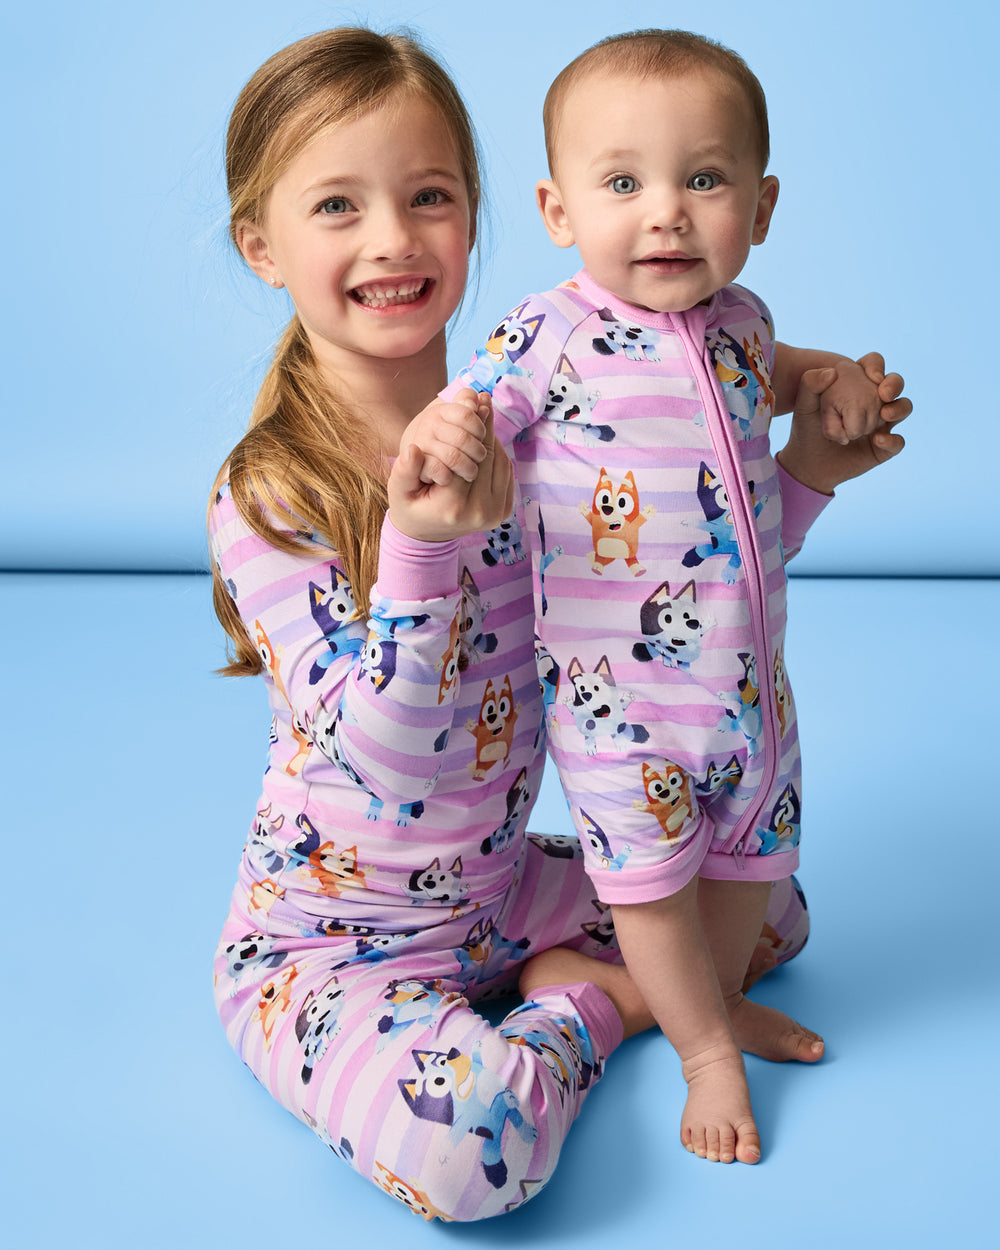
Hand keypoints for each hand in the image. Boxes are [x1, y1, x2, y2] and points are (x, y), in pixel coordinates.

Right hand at [388, 395, 513, 542]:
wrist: (427, 536)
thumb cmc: (410, 508)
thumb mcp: (398, 491)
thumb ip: (404, 471)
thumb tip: (413, 449)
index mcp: (454, 506)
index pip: (468, 457)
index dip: (472, 426)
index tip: (475, 401)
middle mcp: (480, 512)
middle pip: (488, 458)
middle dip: (486, 428)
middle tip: (485, 400)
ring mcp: (495, 514)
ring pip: (501, 463)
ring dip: (494, 438)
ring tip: (486, 416)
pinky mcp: (504, 511)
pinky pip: (506, 473)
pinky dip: (499, 454)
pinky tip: (487, 440)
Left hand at [812, 352, 909, 444]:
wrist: (808, 463)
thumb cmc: (807, 429)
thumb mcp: (803, 406)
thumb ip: (810, 385)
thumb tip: (832, 372)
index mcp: (858, 384)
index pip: (874, 364)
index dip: (877, 366)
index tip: (872, 376)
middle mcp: (874, 401)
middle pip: (895, 384)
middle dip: (895, 384)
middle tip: (884, 394)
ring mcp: (882, 423)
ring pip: (904, 408)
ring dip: (899, 408)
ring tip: (884, 415)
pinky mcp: (884, 446)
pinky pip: (898, 441)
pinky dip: (892, 440)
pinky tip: (877, 441)